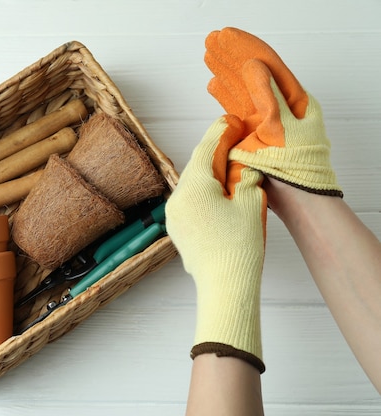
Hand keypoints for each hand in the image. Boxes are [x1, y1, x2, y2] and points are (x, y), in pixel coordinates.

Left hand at [165, 115, 266, 372]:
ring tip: (229, 170)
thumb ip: (246, 179)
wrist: (225, 286)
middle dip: (214, 154)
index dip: (220, 133)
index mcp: (193, 187)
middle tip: (232, 141)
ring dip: (208, 175)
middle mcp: (177, 198)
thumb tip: (244, 169)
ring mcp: (173, 215)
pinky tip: (218, 196)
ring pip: (191, 185)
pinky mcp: (176, 230)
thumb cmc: (240, 245)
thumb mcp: (251, 204)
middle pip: (196, 167)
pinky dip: (202, 194)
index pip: (206, 150)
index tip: (230, 121)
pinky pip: (188, 202)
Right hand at [204, 27, 341, 196]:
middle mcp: (281, 108)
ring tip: (209, 57)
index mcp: (296, 101)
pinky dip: (225, 96)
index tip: (226, 37)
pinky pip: (238, 109)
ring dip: (226, 73)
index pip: (268, 66)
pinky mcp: (254, 136)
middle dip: (232, 58)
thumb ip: (268, 97)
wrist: (295, 200)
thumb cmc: (298, 167)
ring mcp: (267, 122)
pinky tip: (214, 85)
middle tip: (212, 41)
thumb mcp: (283, 127)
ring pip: (243, 90)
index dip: (245, 49)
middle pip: (253, 75)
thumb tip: (252, 67)